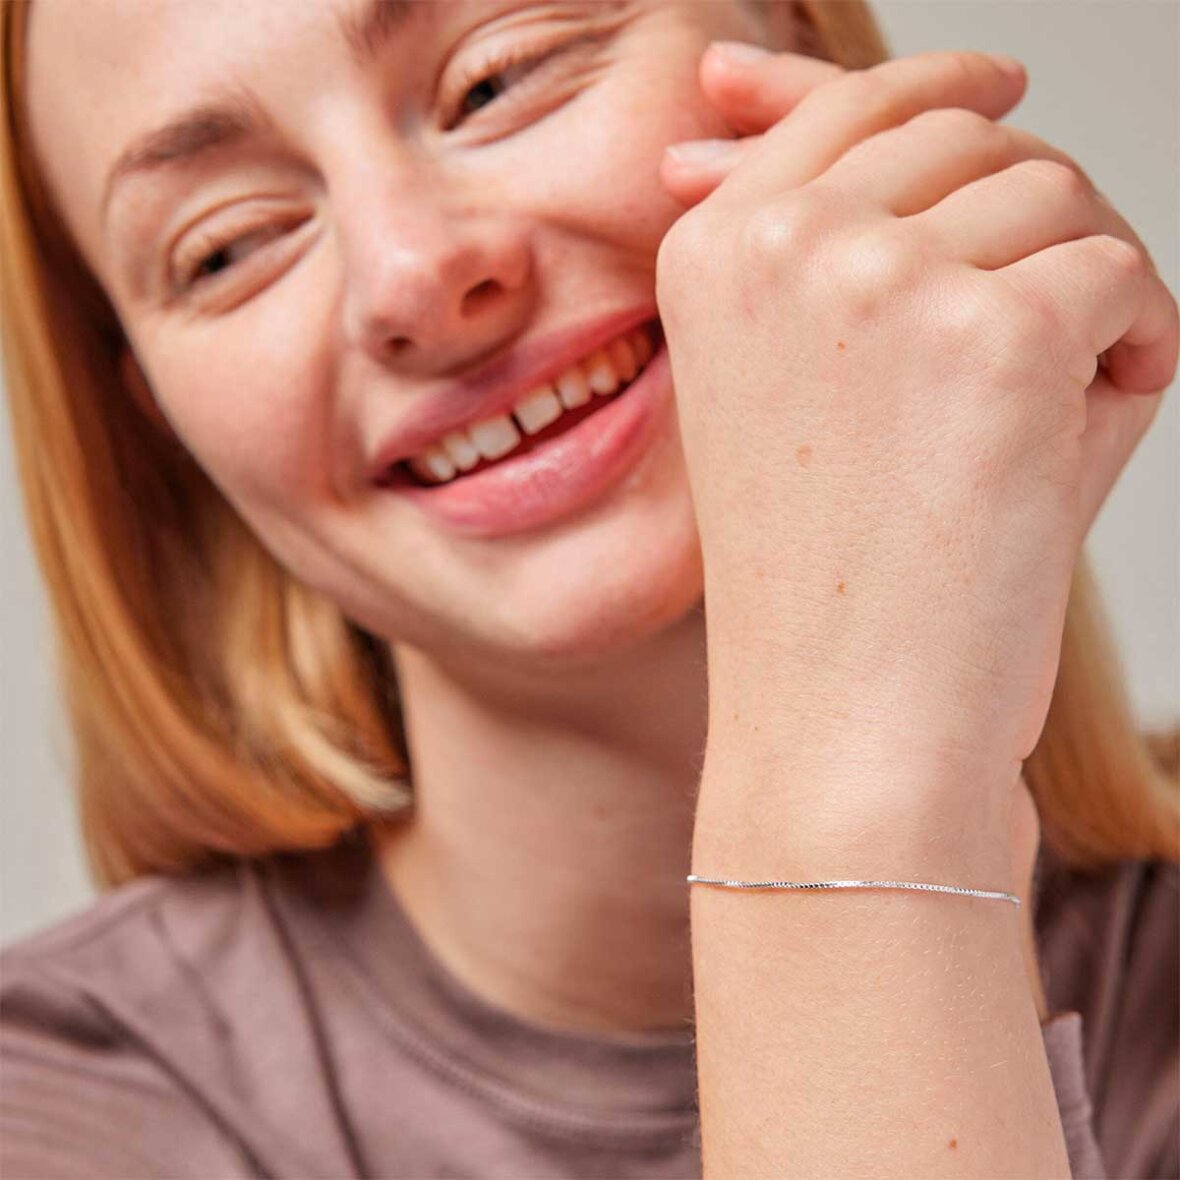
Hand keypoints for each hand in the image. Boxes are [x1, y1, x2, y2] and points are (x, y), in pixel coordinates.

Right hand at [656, 49, 1177, 820]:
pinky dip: (1133, 348)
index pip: (850, 106)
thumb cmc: (826, 565)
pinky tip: (1073, 436)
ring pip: (1054, 196)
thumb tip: (764, 104)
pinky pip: (1121, 276)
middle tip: (1035, 333)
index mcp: (712, 252)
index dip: (936, 82)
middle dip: (1028, 215)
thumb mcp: (787, 380)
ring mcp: (877, 277)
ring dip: (1078, 291)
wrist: (842, 715)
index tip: (995, 79)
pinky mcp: (989, 334)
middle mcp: (778, 240)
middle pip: (969, 133)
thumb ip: (813, 242)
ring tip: (1032, 416)